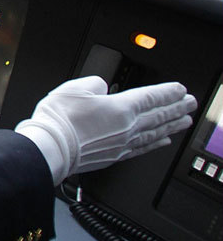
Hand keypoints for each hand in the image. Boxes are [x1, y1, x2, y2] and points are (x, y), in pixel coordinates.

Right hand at [15, 76, 195, 184]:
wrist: (49, 148)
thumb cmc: (58, 120)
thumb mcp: (74, 88)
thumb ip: (94, 84)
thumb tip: (101, 87)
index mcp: (120, 108)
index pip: (151, 97)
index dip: (168, 92)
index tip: (180, 90)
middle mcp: (126, 128)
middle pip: (159, 116)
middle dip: (177, 108)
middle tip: (190, 104)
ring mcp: (122, 144)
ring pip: (155, 133)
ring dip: (172, 126)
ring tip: (184, 121)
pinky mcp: (114, 156)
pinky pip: (143, 149)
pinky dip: (156, 144)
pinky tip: (162, 141)